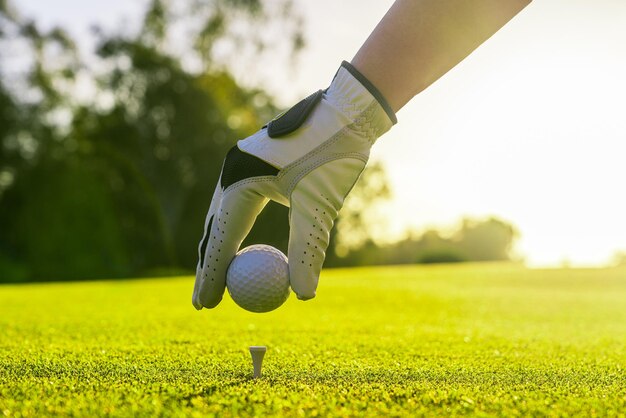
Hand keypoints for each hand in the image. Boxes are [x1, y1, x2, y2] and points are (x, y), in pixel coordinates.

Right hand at [192, 61, 395, 309]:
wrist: (348, 110)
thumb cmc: (334, 154)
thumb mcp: (320, 205)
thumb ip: (309, 250)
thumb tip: (303, 296)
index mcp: (239, 176)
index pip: (221, 236)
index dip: (212, 275)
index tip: (206, 305)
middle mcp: (232, 170)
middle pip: (215, 229)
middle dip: (209, 268)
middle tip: (204, 303)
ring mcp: (240, 165)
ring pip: (223, 219)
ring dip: (220, 252)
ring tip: (213, 284)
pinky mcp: (254, 166)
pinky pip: (238, 208)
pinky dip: (236, 235)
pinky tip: (238, 253)